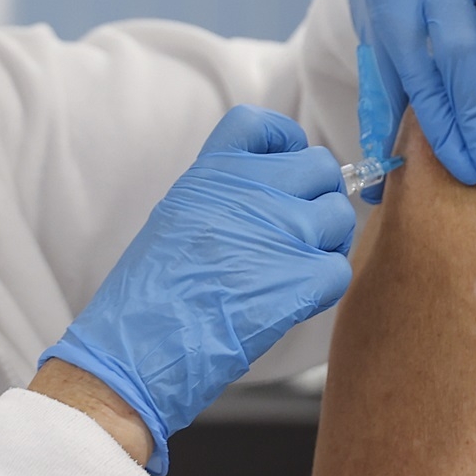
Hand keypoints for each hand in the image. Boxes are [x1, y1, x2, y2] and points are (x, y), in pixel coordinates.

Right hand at [37, 106, 353, 475]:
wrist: (135, 350)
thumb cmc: (148, 297)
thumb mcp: (177, 219)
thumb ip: (225, 196)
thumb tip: (275, 194)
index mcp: (212, 172)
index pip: (265, 124)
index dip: (286, 144)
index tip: (285, 168)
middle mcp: (251, 192)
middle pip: (321, 168)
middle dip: (318, 198)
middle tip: (300, 232)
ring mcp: (280, 233)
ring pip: (339, 217)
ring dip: (327, 244)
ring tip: (294, 271)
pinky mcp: (300, 280)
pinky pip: (339, 269)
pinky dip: (324, 288)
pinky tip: (294, 301)